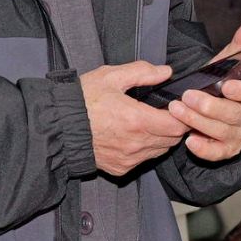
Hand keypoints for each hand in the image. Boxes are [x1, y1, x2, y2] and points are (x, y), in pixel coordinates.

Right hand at [82, 61, 190, 175]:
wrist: (55, 128)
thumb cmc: (81, 101)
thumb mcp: (111, 77)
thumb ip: (143, 72)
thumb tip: (166, 72)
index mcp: (137, 120)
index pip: (179, 125)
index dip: (185, 115)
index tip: (180, 105)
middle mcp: (135, 144)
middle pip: (173, 139)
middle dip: (176, 125)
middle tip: (169, 112)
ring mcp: (127, 158)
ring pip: (160, 150)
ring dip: (162, 138)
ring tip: (152, 122)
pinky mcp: (119, 168)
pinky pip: (143, 160)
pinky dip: (146, 149)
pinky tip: (137, 135)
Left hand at [166, 17, 240, 161]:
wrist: (219, 113)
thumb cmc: (224, 85)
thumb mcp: (230, 65)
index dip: (240, 92)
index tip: (225, 86)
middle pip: (234, 114)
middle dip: (209, 106)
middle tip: (187, 97)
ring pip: (222, 132)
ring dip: (198, 122)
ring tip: (178, 111)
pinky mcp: (228, 150)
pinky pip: (217, 153)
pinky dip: (204, 149)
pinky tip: (189, 140)